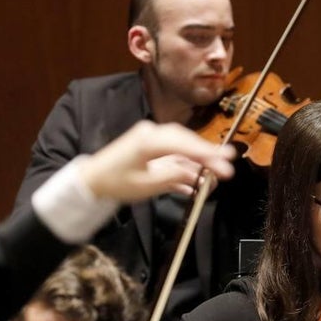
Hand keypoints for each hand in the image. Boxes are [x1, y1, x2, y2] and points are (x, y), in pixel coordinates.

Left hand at [79, 121, 235, 202]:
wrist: (92, 181)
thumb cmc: (114, 183)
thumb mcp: (146, 185)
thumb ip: (173, 177)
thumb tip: (197, 175)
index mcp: (148, 140)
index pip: (183, 144)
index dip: (206, 153)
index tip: (224, 161)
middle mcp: (152, 134)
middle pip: (186, 142)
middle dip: (207, 154)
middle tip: (228, 164)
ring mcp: (152, 140)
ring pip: (182, 148)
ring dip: (198, 163)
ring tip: (216, 175)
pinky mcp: (152, 149)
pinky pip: (174, 155)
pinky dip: (187, 167)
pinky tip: (198, 181)